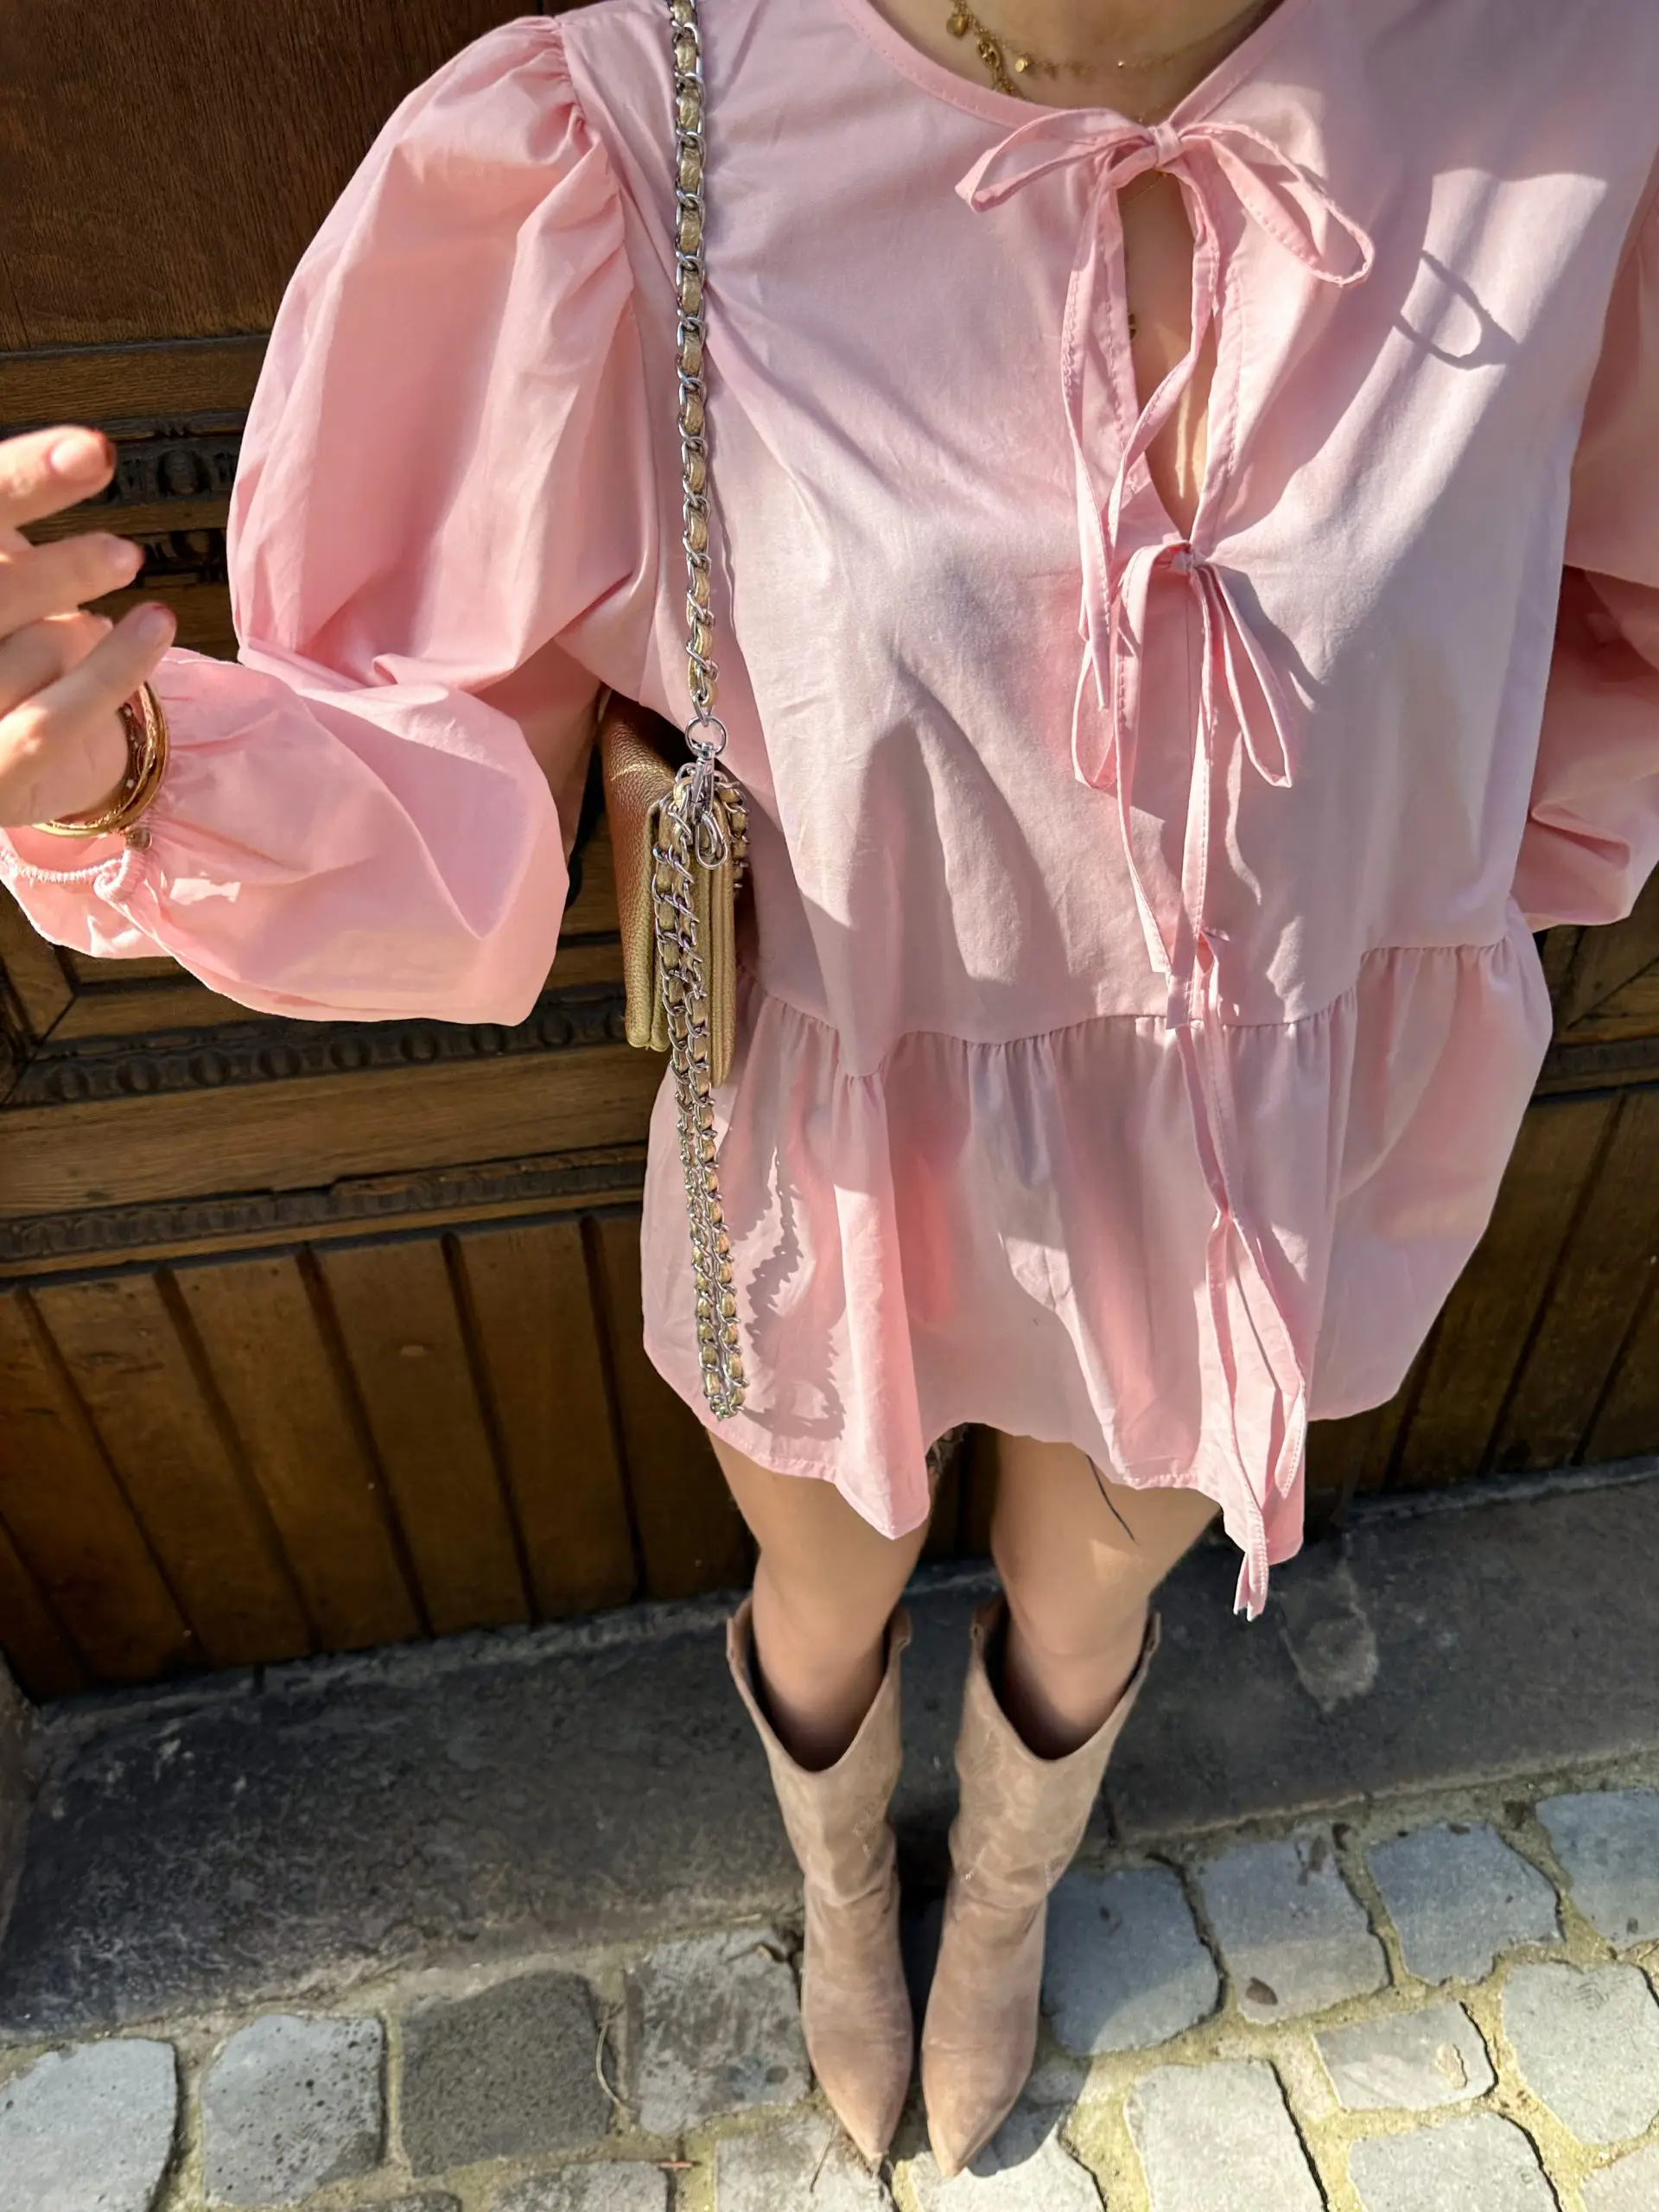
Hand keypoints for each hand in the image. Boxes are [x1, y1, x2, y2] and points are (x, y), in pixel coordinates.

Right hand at [0, 426, 177, 831]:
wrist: (16, 756)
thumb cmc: (7, 638)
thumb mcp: (11, 575)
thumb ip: (11, 513)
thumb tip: (82, 453)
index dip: (24, 480)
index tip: (94, 451)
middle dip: (60, 572)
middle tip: (123, 555)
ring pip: (32, 649)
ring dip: (78, 633)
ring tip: (87, 630)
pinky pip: (59, 718)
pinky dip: (115, 669)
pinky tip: (156, 624)